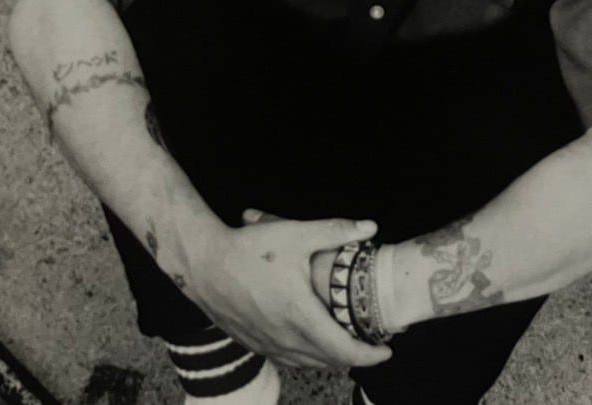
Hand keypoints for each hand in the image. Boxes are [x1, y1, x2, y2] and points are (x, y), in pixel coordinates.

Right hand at [190, 213, 391, 370]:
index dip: (368, 354)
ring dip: (332, 359)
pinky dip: (309, 358)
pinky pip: (289, 361)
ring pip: (308, 364)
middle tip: (373, 344)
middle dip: (355, 357)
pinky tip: (313, 345)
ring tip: (349, 345)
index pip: (343, 349)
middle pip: (329, 361)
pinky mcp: (254, 345)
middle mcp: (285, 338)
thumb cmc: (250, 249)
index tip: (387, 351)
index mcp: (300, 315)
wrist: (204, 266)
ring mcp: (268, 345)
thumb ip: (335, 231)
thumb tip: (370, 227)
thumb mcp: (296, 234)